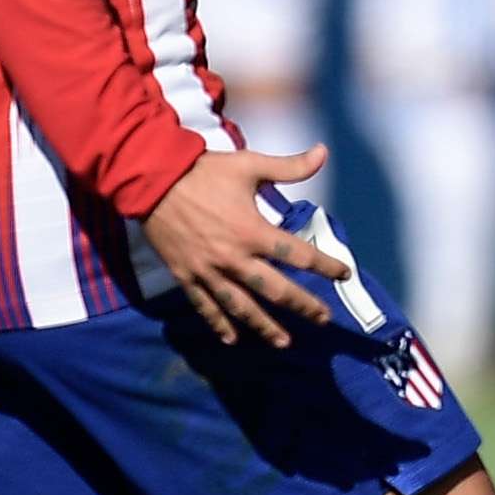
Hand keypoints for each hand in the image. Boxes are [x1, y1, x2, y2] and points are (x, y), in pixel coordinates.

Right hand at [141, 146, 349, 347]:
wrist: (151, 180)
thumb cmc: (203, 171)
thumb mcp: (249, 165)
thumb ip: (289, 166)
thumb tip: (323, 152)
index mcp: (253, 231)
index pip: (299, 255)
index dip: (326, 266)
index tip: (344, 274)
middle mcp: (234, 258)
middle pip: (277, 291)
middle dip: (303, 306)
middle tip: (323, 319)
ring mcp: (209, 271)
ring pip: (242, 307)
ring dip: (265, 327)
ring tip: (284, 342)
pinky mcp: (186, 275)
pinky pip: (205, 306)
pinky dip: (219, 324)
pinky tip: (232, 339)